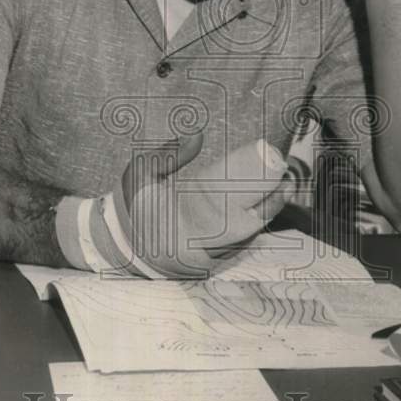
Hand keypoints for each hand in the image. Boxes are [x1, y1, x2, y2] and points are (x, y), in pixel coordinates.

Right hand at [119, 133, 295, 277]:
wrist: (116, 243)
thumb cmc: (130, 204)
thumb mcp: (141, 173)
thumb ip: (167, 155)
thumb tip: (197, 135)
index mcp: (184, 228)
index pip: (235, 214)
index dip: (259, 197)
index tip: (275, 175)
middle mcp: (198, 249)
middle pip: (247, 229)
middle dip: (270, 205)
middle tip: (285, 181)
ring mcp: (203, 260)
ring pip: (245, 240)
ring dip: (265, 216)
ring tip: (281, 190)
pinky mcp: (205, 264)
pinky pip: (237, 247)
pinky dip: (252, 229)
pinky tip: (264, 208)